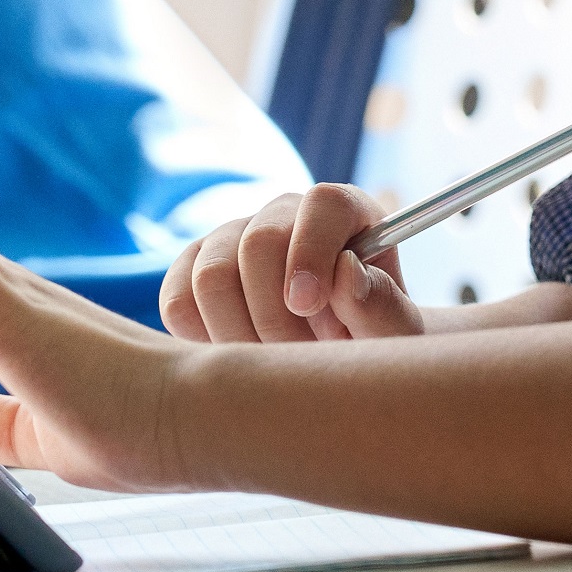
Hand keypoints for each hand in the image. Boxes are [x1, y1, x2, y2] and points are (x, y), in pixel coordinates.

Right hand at [160, 184, 422, 342]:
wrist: (329, 368)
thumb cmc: (370, 347)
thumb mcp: (394, 338)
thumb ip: (383, 308)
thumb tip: (345, 273)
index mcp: (343, 214)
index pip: (323, 203)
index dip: (313, 250)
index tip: (309, 306)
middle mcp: (283, 216)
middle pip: (258, 242)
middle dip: (276, 315)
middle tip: (300, 359)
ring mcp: (231, 239)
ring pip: (211, 276)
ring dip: (240, 335)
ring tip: (275, 363)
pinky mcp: (190, 271)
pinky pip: (177, 301)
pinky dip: (202, 339)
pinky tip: (239, 356)